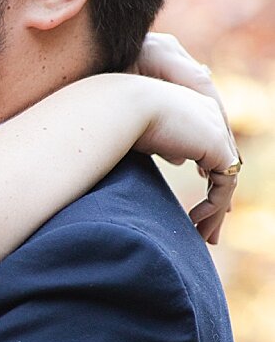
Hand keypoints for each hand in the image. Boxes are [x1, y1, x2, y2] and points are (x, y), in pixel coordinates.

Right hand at [127, 73, 238, 243]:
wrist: (120, 106)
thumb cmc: (115, 116)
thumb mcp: (141, 134)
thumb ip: (162, 145)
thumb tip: (178, 160)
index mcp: (192, 106)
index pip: (208, 147)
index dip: (207, 175)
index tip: (196, 201)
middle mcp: (210, 114)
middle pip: (222, 164)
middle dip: (216, 198)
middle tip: (205, 226)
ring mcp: (217, 130)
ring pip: (225, 179)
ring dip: (214, 211)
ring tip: (202, 235)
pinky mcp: (218, 147)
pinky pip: (224, 186)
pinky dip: (212, 207)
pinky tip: (192, 221)